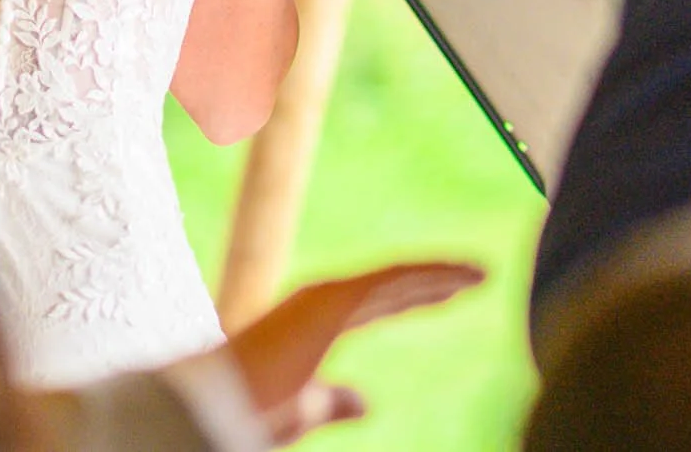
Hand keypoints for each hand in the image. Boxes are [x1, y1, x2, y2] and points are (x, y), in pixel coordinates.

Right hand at [226, 261, 483, 444]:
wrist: (208, 410)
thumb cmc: (244, 418)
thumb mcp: (300, 413)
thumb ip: (331, 402)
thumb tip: (366, 402)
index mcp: (311, 329)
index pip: (374, 305)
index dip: (413, 297)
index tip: (450, 296)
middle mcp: (318, 304)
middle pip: (390, 287)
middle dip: (432, 282)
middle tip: (477, 276)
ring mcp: (323, 297)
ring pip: (396, 277)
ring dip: (439, 274)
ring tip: (482, 273)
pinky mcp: (330, 299)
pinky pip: (392, 278)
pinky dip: (430, 274)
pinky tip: (464, 277)